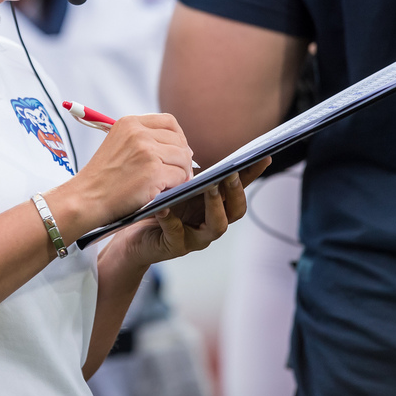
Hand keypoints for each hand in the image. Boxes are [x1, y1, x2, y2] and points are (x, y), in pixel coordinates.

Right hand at [55, 114, 195, 233]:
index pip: (168, 121)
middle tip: (179, 172)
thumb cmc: (102, 178)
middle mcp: (139, 133)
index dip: (178, 137)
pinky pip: (180, 176)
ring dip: (180, 172)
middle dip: (182, 157)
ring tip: (170, 182)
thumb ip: (143, 140)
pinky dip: (176, 185)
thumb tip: (182, 147)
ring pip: (183, 158)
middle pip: (179, 140)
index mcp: (129, 123)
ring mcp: (147, 151)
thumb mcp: (118, 145)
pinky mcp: (154, 172)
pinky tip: (163, 190)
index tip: (177, 151)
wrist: (86, 198)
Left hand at [114, 156, 271, 266]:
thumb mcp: (177, 185)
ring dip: (215, 205)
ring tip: (208, 187)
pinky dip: (170, 219)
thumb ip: (190, 173)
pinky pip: (176, 233)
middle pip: (236, 210)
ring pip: (217, 225)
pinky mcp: (175, 246)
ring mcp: (196, 237)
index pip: (240, 188)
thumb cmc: (159, 204)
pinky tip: (163, 207)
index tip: (263, 156)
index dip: (253, 174)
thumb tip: (192, 148)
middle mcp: (212, 222)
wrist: (133, 233)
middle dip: (235, 191)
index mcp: (215, 204)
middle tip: (230, 173)